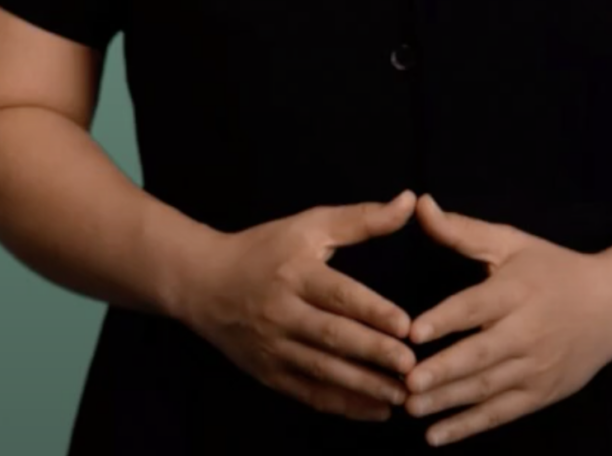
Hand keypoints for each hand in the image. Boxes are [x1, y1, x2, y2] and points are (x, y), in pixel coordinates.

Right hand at [177, 190, 421, 421]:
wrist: (200, 284)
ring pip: (321, 371)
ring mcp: (272, 348)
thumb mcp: (310, 225)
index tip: (406, 325)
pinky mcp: (267, 373)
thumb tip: (410, 200)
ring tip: (402, 394)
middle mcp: (281, 314)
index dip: (372, 311)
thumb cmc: (264, 249)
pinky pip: (307, 393)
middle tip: (411, 365)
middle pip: (331, 337)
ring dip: (362, 386)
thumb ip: (362, 218)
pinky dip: (341, 405)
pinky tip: (375, 411)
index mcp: (295, 275)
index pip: (338, 295)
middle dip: (372, 353)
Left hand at [398, 192, 611, 445]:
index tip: (414, 330)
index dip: (446, 318)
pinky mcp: (542, 392)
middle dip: (444, 369)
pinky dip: (469, 426)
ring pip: (487, 387)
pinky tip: (436, 436)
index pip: (478, 305)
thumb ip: (463, 230)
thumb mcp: (513, 243)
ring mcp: (538, 365)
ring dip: (447, 400)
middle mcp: (529, 329)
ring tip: (409, 407)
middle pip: (482, 353)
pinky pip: (502, 412)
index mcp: (518, 290)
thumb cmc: (555, 270)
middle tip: (406, 381)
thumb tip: (421, 203)